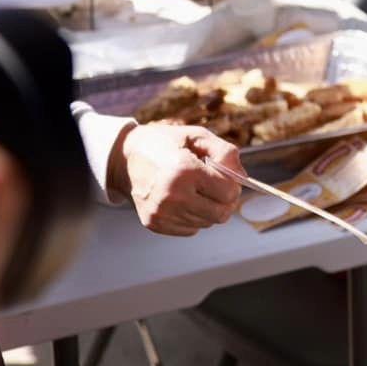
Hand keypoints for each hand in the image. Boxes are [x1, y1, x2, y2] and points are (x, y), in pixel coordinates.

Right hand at [109, 123, 244, 236]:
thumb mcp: (196, 136)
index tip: (226, 176)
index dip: (233, 184)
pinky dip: (194, 216)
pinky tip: (183, 199)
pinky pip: (190, 229)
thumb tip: (241, 177)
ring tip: (196, 190)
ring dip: (209, 208)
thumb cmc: (164, 144)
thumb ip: (225, 152)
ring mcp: (162, 213)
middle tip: (218, 187)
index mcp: (184, 171)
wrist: (125, 158)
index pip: (228, 193)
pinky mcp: (155, 224)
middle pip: (221, 214)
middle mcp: (172, 196)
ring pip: (207, 223)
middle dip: (226, 201)